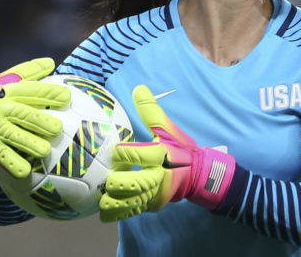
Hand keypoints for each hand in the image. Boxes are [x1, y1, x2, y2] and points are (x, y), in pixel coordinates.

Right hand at [0, 58, 67, 177]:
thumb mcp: (7, 81)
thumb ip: (29, 72)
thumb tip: (51, 62)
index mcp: (10, 92)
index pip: (31, 91)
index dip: (48, 93)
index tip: (67, 97)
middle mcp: (2, 108)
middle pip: (23, 114)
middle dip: (40, 121)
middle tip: (58, 128)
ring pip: (13, 136)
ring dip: (29, 144)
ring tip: (45, 151)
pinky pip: (1, 155)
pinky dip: (12, 163)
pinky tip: (25, 172)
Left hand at [99, 85, 235, 221]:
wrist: (199, 175)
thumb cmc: (180, 149)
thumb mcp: (168, 129)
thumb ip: (151, 110)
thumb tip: (138, 88)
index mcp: (162, 155)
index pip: (140, 155)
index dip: (124, 153)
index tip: (115, 151)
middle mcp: (158, 177)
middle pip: (133, 184)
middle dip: (116, 182)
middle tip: (107, 177)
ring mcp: (154, 195)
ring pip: (130, 203)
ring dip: (113, 201)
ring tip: (101, 197)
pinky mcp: (151, 206)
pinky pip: (131, 212)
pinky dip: (116, 212)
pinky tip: (104, 210)